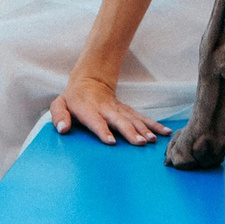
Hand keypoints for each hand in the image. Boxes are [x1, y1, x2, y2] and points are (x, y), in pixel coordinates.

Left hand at [50, 73, 169, 145]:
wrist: (90, 81)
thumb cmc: (73, 99)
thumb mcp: (60, 104)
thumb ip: (59, 116)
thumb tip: (63, 130)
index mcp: (88, 109)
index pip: (95, 121)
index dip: (102, 131)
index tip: (111, 142)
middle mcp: (106, 109)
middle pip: (119, 121)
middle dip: (129, 132)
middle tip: (140, 143)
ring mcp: (118, 110)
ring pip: (133, 119)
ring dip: (144, 130)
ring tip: (153, 140)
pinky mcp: (127, 111)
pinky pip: (142, 118)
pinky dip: (154, 125)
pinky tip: (165, 132)